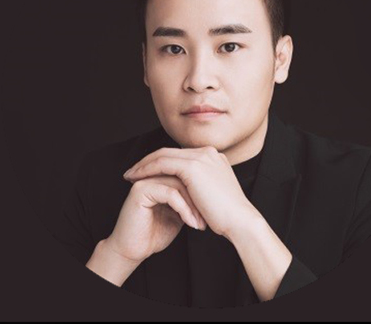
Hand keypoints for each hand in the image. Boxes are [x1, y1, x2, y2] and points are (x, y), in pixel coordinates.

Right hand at [104, 175, 206, 264]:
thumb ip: (189, 198)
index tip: (212, 211)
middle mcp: (153, 174)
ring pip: (179, 184)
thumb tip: (210, 193)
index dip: (201, 192)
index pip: (187, 174)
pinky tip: (191, 223)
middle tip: (209, 217)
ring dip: (193, 206)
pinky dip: (184, 209)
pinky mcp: (141, 190)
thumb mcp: (180, 212)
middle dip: (198, 198)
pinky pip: (171, 194)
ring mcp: (146, 180)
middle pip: (184, 175)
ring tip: (201, 223)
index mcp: (161, 176)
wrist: (135, 250)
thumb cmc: (157, 232)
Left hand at [123, 146, 260, 237]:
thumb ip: (202, 185)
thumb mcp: (213, 193)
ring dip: (143, 164)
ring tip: (130, 175)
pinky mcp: (193, 166)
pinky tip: (137, 178)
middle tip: (132, 171)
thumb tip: (187, 191)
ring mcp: (201, 157)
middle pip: (169, 151)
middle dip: (148, 160)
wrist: (240, 221)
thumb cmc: (227, 215)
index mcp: (213, 157)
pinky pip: (162, 164)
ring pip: (163, 155)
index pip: (180, 155)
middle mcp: (207, 152)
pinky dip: (147, 170)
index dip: (160, 162)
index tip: (146, 172)